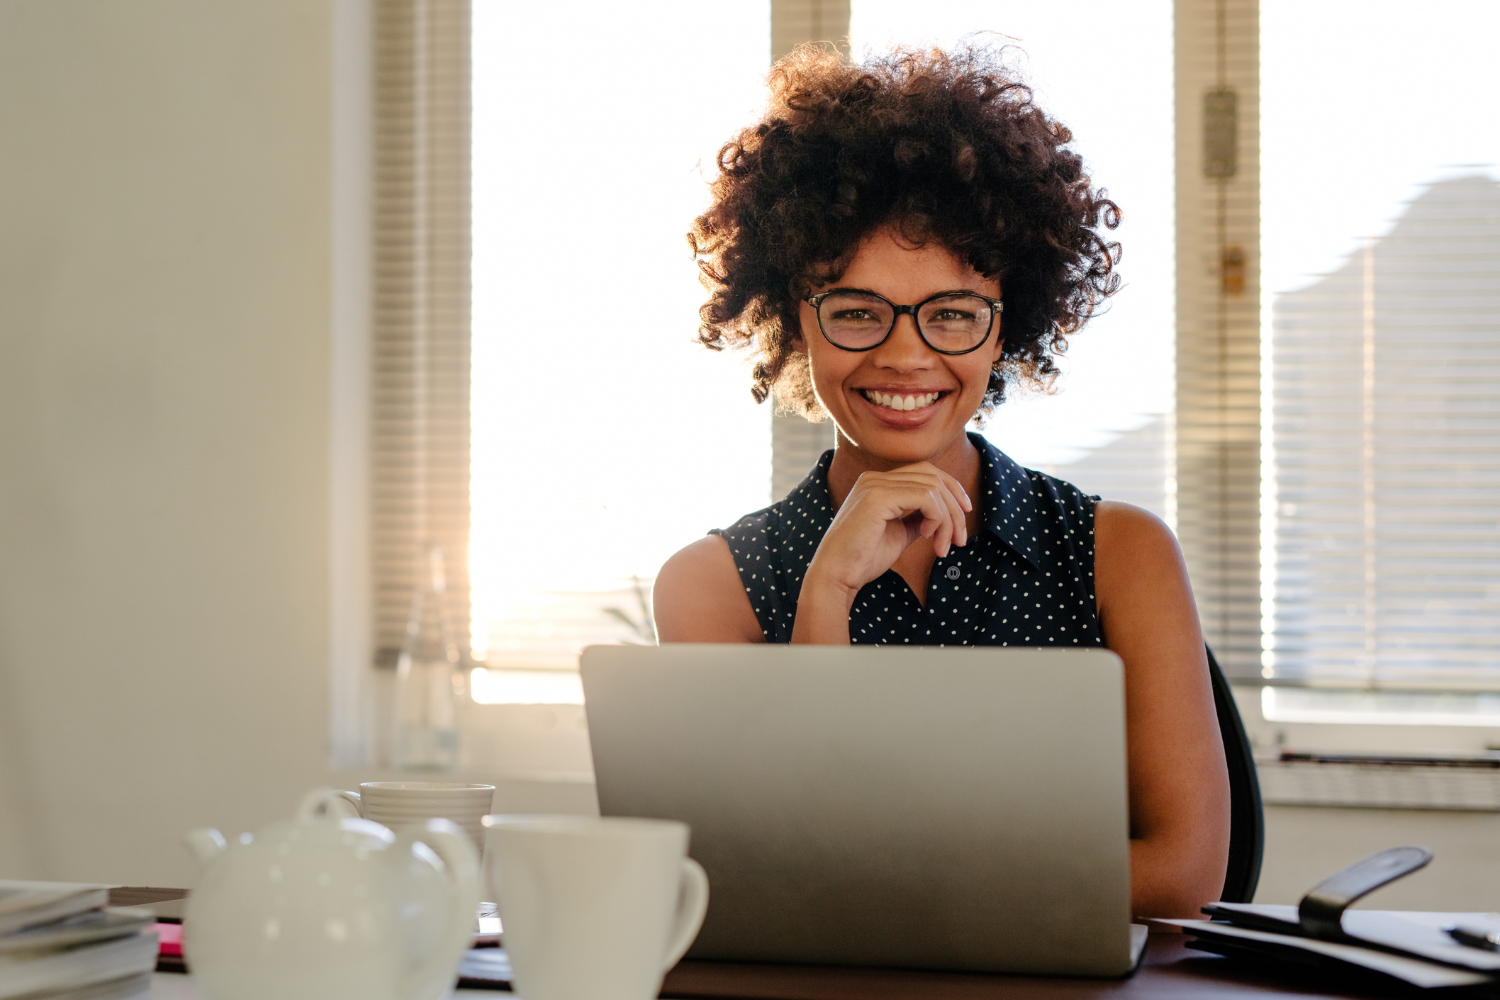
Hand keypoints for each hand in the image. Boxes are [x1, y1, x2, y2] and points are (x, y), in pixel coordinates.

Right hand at [806, 462, 972, 601]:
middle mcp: (875, 477)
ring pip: (933, 488)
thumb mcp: (899, 534)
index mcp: (877, 483)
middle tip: (960, 539)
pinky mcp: (878, 496)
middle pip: (933, 475)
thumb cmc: (862, 559)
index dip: (951, 491)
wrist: (836, 576)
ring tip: (943, 547)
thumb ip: (917, 519)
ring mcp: (875, 484)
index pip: (926, 473)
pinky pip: (925, 498)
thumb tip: (941, 515)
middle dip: (955, 506)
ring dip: (948, 520)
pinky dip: (936, 518)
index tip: (964, 516)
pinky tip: (927, 538)